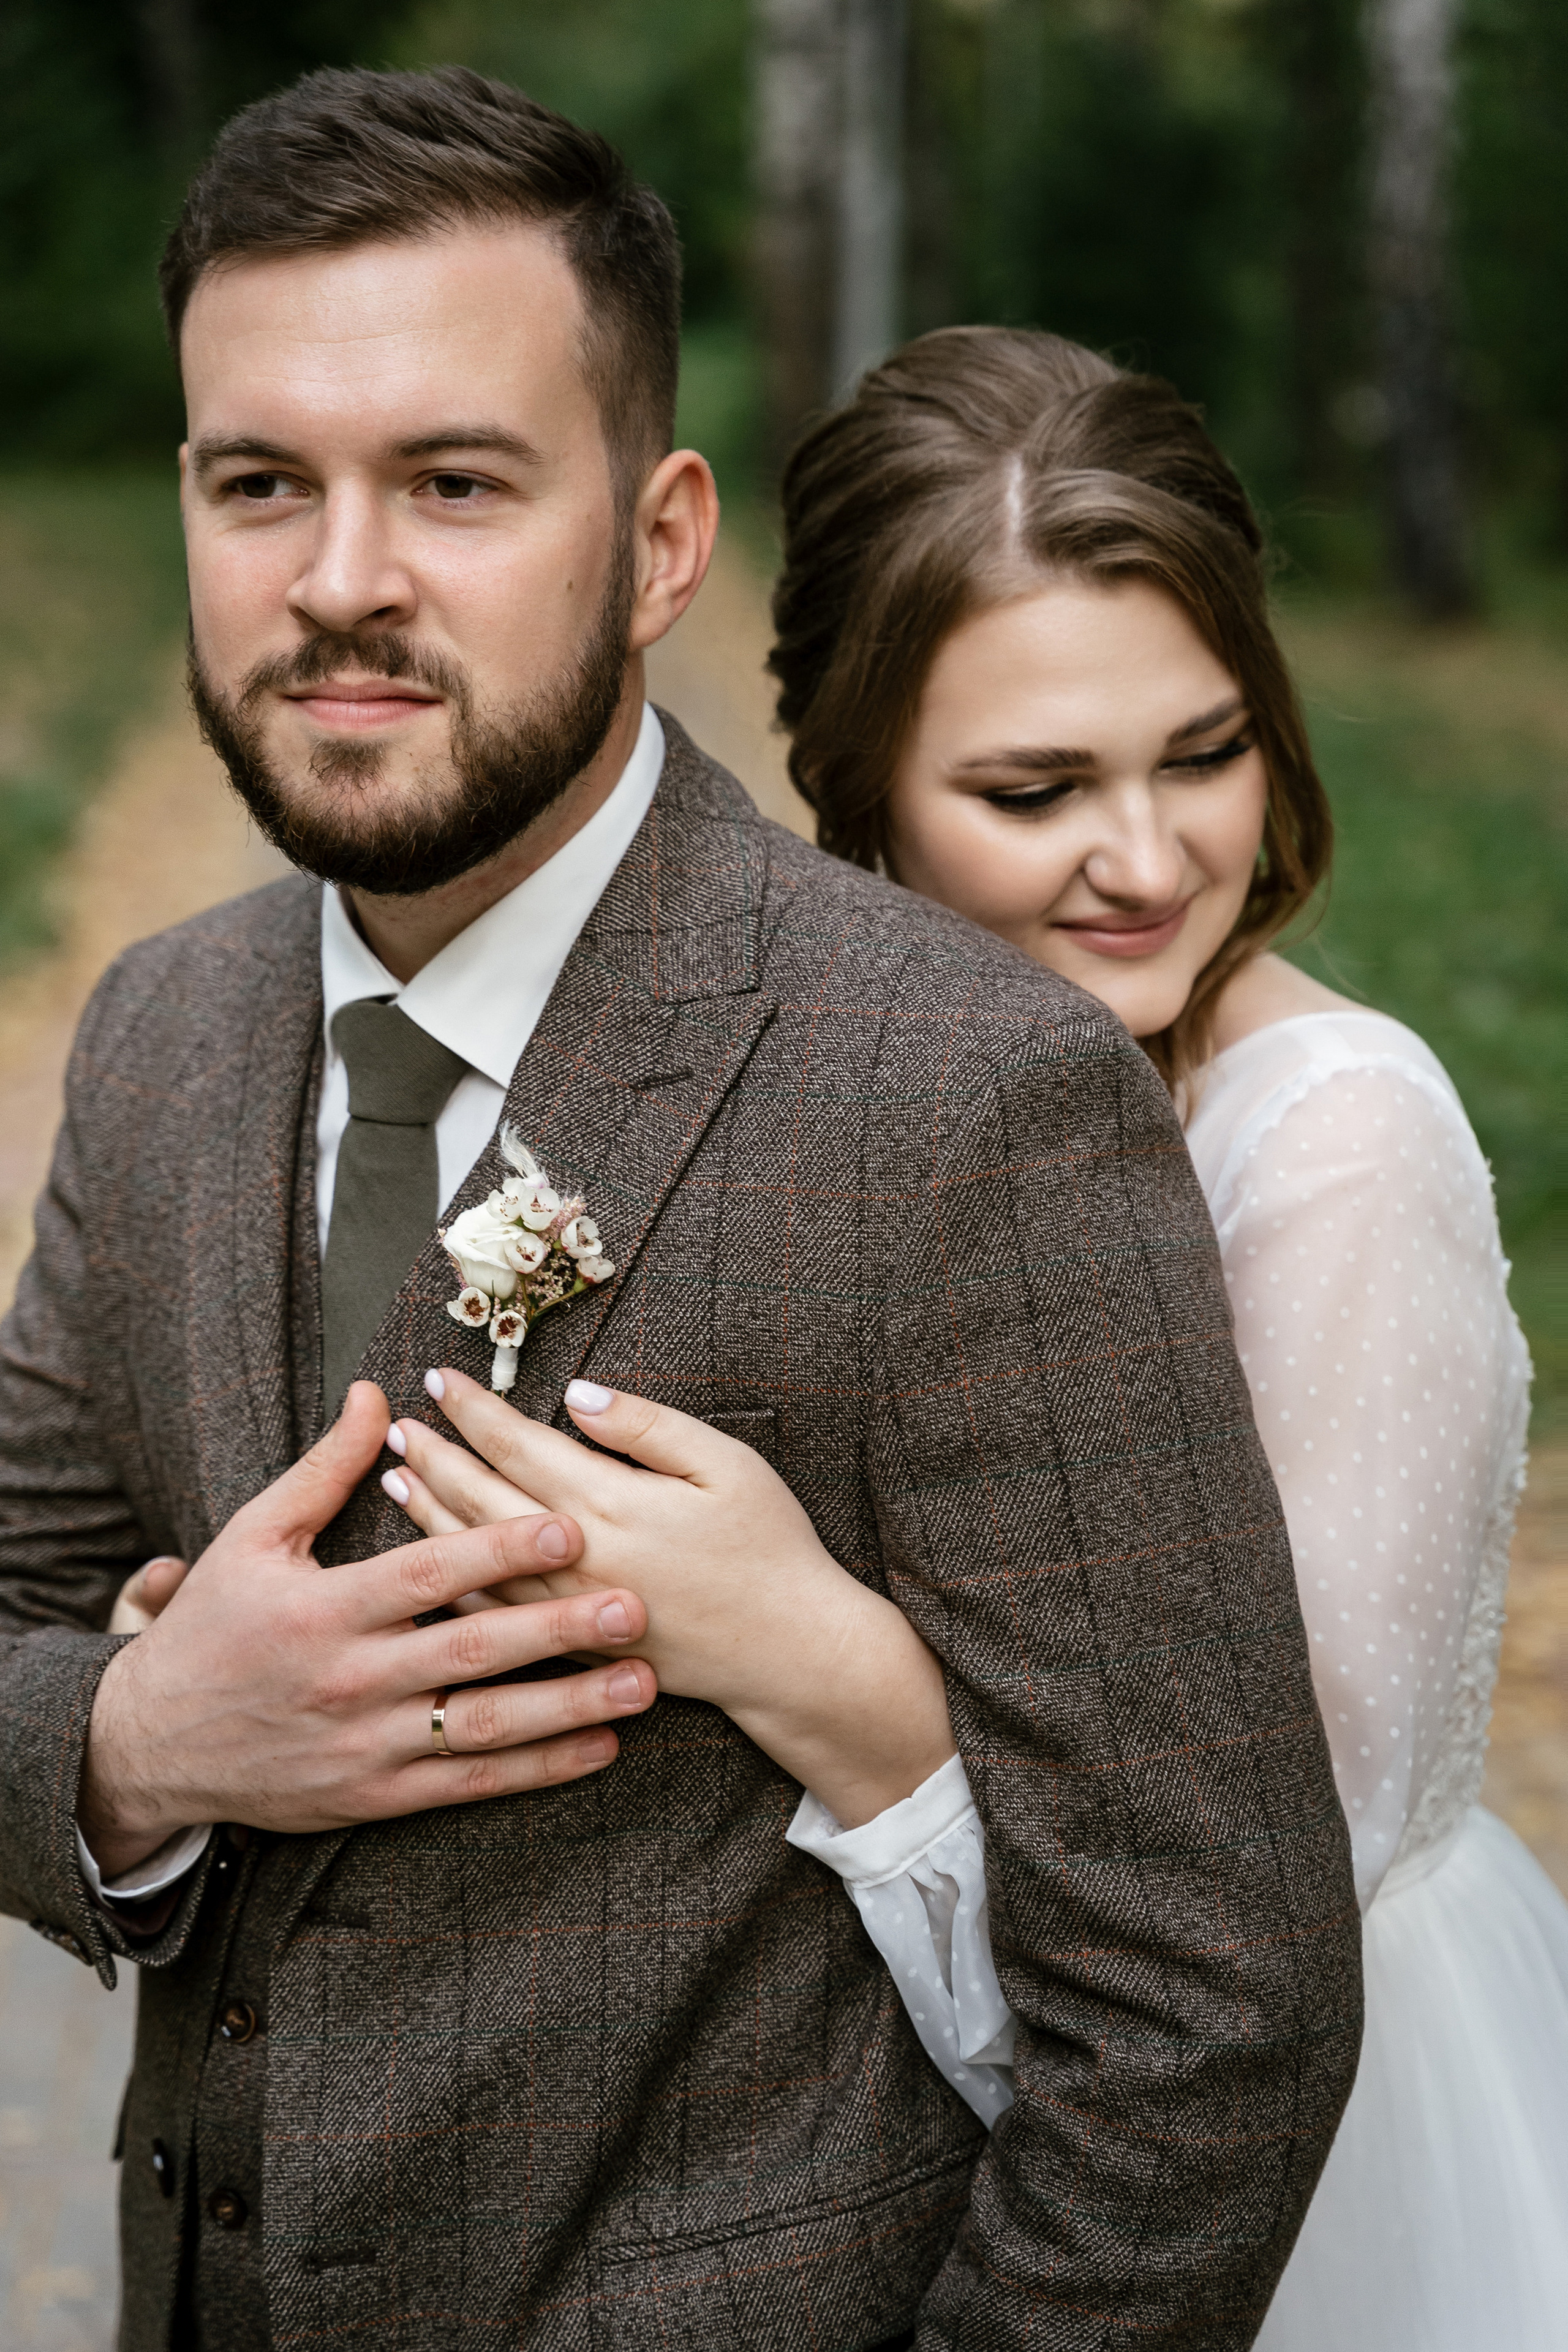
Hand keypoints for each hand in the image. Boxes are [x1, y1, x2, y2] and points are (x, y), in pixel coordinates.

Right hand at [78, 1383, 656, 1880]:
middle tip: (634, 1605)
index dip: (499, 1551)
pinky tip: (599, 1747)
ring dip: (569, 1707)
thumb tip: (375, 1394)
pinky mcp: (374, 1796)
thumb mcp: (252, 1538)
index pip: (427, 1574)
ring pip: (482, 1727)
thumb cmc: (211, 1629)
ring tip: (644, 1684)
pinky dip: (537, 1769)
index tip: (570, 1528)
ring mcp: (364, 1745)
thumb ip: (323, 1469)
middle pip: (469, 1652)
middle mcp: (348, 1680)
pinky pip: (468, 1784)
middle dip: (558, 1630)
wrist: (151, 1746)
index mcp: (322, 1609)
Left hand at [384, 1368, 955, 1827]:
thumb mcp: (727, 1466)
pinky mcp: (578, 1647)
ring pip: (477, 1558)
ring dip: (431, 1514)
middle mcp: (580, 1559)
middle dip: (436, 1456)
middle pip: (483, 1499)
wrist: (792, 1654)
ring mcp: (572, 1611)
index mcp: (615, 1505)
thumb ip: (647, 1427)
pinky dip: (456, 1581)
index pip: (521, 1446)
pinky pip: (496, 1613)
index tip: (438, 1379)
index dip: (475, 1410)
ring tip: (395, 1478)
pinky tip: (434, 1562)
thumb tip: (576, 1394)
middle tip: (400, 1424)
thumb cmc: (770, 1549)